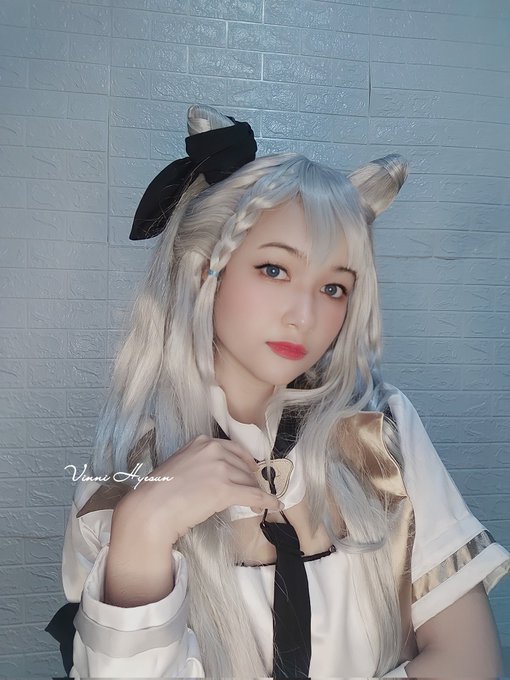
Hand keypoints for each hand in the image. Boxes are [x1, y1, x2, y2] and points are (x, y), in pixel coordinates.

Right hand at [115, 435, 281, 545]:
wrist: (151, 508)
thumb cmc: (160, 491)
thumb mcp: (181, 466)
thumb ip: (201, 464)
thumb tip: (216, 477)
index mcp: (202, 442)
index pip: (234, 450)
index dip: (245, 462)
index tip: (252, 470)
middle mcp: (214, 450)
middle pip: (243, 467)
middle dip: (249, 481)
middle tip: (252, 493)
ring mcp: (221, 469)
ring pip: (249, 482)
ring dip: (256, 493)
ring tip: (259, 504)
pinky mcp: (226, 489)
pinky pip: (253, 495)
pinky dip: (266, 501)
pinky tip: (274, 506)